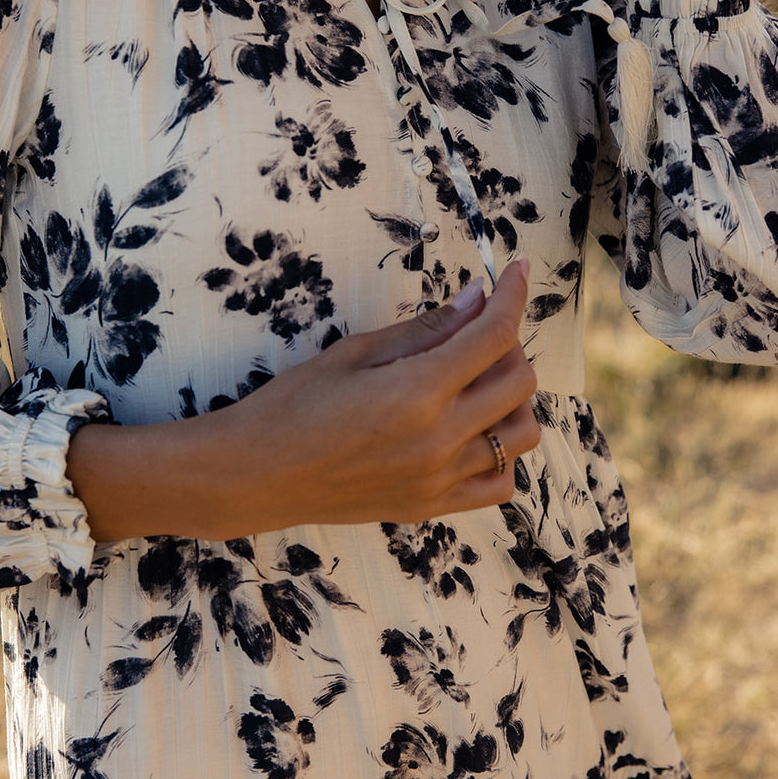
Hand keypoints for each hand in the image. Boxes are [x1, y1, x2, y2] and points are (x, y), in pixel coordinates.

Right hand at [68, 263, 539, 539]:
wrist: (255, 474)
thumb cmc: (294, 403)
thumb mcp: (356, 352)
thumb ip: (425, 329)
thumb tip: (476, 297)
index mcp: (418, 392)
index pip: (495, 335)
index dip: (514, 295)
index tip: (518, 271)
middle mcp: (439, 440)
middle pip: (520, 382)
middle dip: (509, 343)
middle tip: (477, 328)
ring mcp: (439, 480)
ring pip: (522, 435)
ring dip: (512, 399)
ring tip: (474, 382)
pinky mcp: (432, 507)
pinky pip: (500, 482)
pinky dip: (500, 452)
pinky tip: (470, 431)